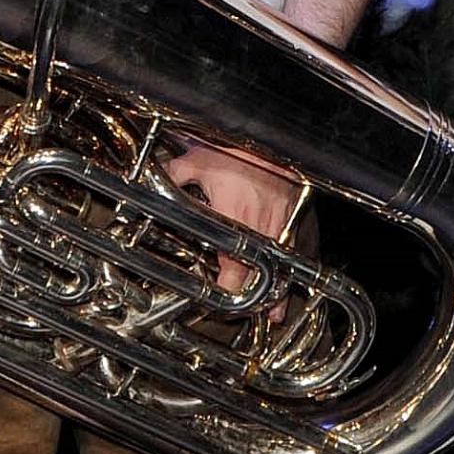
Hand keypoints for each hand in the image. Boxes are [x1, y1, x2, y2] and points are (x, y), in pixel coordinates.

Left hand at [161, 137, 308, 296]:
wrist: (272, 140)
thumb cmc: (238, 151)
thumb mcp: (199, 161)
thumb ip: (175, 176)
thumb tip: (154, 180)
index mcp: (235, 219)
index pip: (232, 266)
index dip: (227, 285)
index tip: (221, 295)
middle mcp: (261, 227)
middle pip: (258, 274)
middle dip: (252, 296)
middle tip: (246, 310)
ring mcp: (282, 224)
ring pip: (283, 267)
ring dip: (278, 291)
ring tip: (275, 313)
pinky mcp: (297, 218)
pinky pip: (298, 249)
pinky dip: (295, 267)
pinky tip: (293, 281)